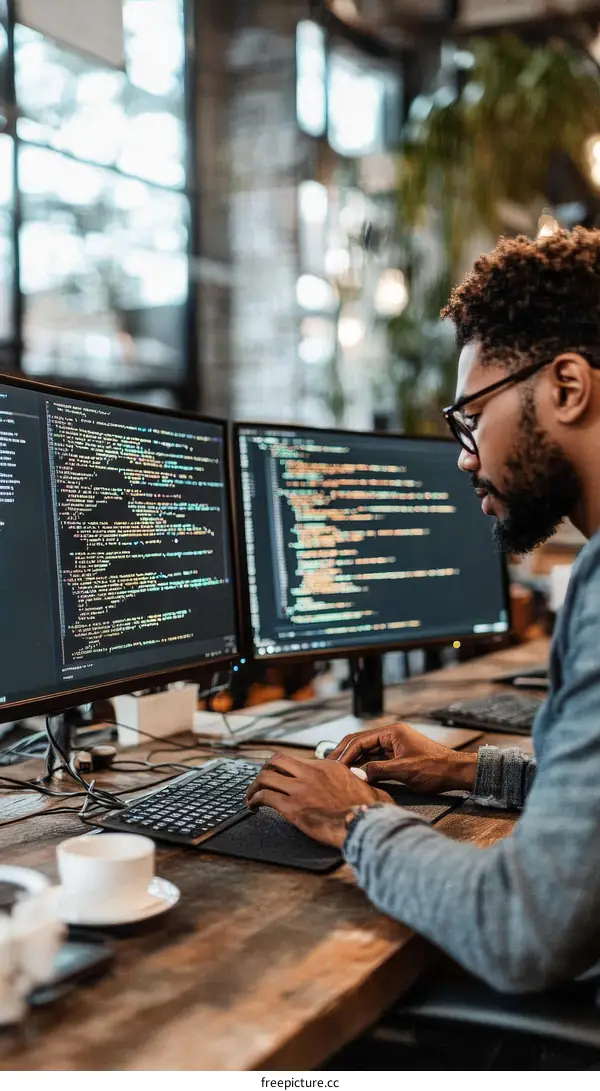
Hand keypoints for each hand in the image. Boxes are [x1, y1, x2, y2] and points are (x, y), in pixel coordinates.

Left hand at [246, 753, 393, 848]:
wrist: (362, 823)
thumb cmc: (368, 809)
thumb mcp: (367, 786)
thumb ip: (359, 779)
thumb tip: (361, 777)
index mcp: (327, 766)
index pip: (297, 761)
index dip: (285, 769)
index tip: (281, 776)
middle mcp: (310, 773)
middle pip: (276, 761)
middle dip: (264, 770)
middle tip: (261, 782)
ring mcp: (299, 789)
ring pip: (265, 777)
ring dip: (254, 787)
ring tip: (250, 796)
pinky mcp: (291, 807)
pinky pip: (265, 797)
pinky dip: (255, 800)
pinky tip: (254, 806)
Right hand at [327, 722, 477, 794]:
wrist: (455, 773)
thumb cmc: (435, 768)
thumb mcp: (404, 770)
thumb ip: (378, 770)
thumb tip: (355, 773)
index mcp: (392, 732)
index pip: (361, 740)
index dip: (346, 753)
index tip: (334, 766)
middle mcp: (391, 735)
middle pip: (361, 742)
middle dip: (345, 753)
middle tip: (329, 765)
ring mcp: (394, 745)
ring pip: (367, 751)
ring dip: (353, 760)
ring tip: (338, 771)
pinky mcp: (397, 756)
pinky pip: (376, 759)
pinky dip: (364, 766)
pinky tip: (355, 774)